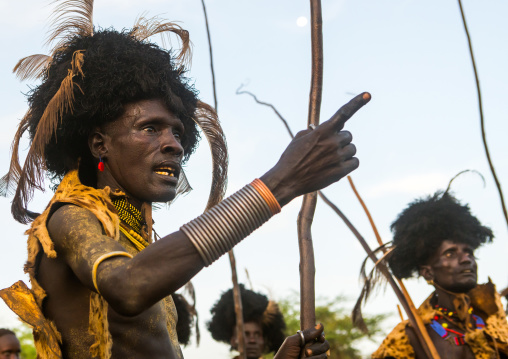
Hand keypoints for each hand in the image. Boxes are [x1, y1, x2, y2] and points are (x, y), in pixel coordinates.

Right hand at [260, 92, 369, 206]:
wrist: (287, 180)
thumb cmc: (291, 158)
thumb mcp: (300, 138)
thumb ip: (316, 131)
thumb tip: (327, 129)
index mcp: (322, 131)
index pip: (343, 113)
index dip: (356, 103)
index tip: (368, 95)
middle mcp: (332, 142)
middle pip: (348, 136)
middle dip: (340, 140)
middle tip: (326, 149)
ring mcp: (337, 157)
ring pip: (352, 149)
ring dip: (344, 152)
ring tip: (329, 160)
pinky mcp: (341, 171)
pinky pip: (355, 162)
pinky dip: (349, 163)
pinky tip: (336, 167)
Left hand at [274, 323, 329, 358]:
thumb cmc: (284, 355)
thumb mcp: (292, 342)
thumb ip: (306, 334)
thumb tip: (320, 325)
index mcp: (308, 341)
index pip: (321, 336)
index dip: (322, 336)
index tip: (320, 338)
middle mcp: (313, 349)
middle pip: (325, 344)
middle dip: (317, 348)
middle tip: (307, 352)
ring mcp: (315, 357)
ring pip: (324, 355)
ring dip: (314, 357)